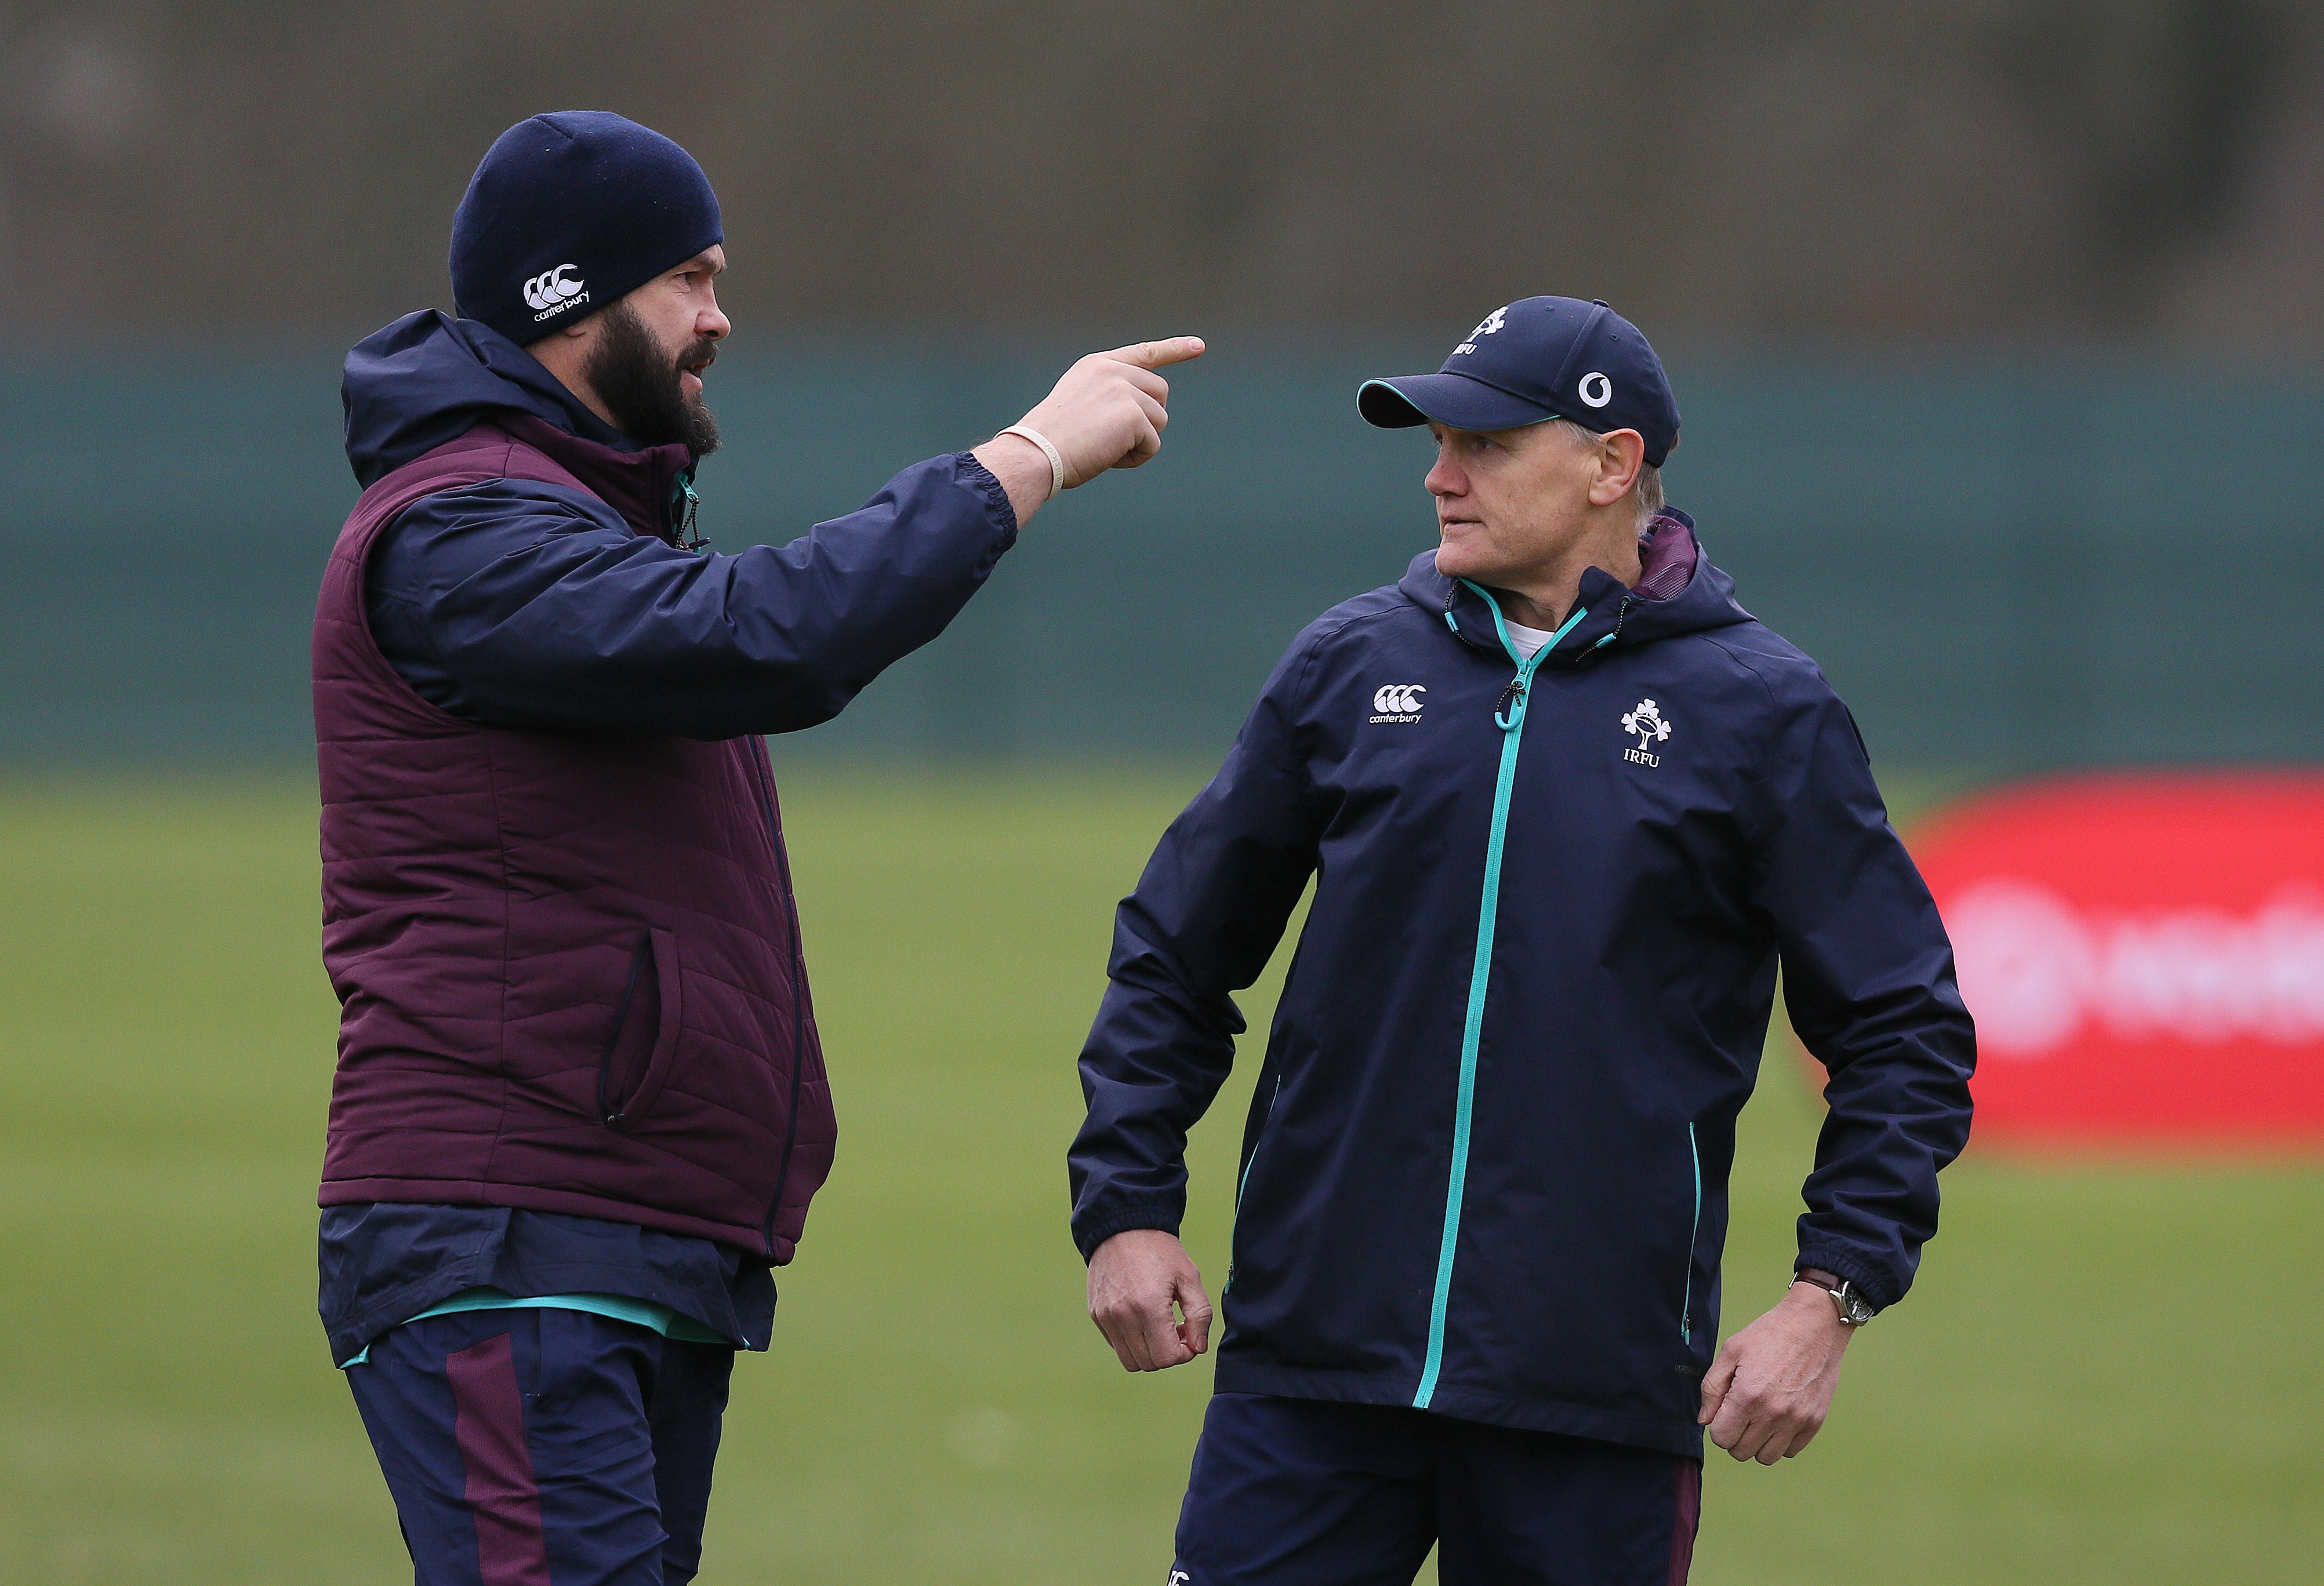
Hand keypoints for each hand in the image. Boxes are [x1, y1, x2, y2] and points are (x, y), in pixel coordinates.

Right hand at [971, 337, 1205, 523]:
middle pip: (1159, 394)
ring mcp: (1125, 389)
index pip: (1144, 353)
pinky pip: (1153, 444)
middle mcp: (1114, 371)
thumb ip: (1111, 398)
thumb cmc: (1051, 440)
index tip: (1198, 346)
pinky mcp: (1134, 414)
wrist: (1036, 453)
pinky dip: (1135, 458)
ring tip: (1104, 447)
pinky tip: (1108, 457)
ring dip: (1139, 442)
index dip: (1174, 349)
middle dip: (1146, 420)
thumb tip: (1147, 418)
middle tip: (1112, 436)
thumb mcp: (1080, 405)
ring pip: (1159, 420)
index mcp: (1097, 365)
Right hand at [1087, 1228, 1212, 1371]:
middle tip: (1176, 1329)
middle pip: (1149, 1363)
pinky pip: (1116, 1345)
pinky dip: (1132, 1341)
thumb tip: (1198, 1348)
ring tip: (1158, 1326)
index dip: (1184, 1353)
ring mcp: (1106, 1317)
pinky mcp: (1096, 1314)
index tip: (1188, 1333)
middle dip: (1168, 1353)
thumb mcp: (1189, 1277)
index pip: (1167, 1358)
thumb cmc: (1160, 1250)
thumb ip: (1200, 1316)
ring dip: (1149, 1351)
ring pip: (1130, 1360)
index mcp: (1149, 1306)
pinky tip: (1142, 1318)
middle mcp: (1123, 1316)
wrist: (1123, 1226)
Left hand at [1697, 1279, 1853, 1463]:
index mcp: (1747, 1396)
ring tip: (1759, 1419)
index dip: (1718, 1427)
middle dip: (1735, 1436)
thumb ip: (1712, 1388)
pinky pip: (1791, 1450)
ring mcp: (1797, 1420)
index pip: (1721, 1438)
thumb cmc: (1770, 1334)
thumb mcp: (1730, 1352)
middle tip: (1740, 1414)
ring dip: (1757, 1443)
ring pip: (1767, 1457)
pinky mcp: (1815, 1421)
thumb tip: (1704, 1420)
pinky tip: (1778, 1419)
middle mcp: (1773, 1413)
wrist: (1814, 1325)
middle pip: (1741, 1452)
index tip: (1725, 1412)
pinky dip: (1781, 1441)